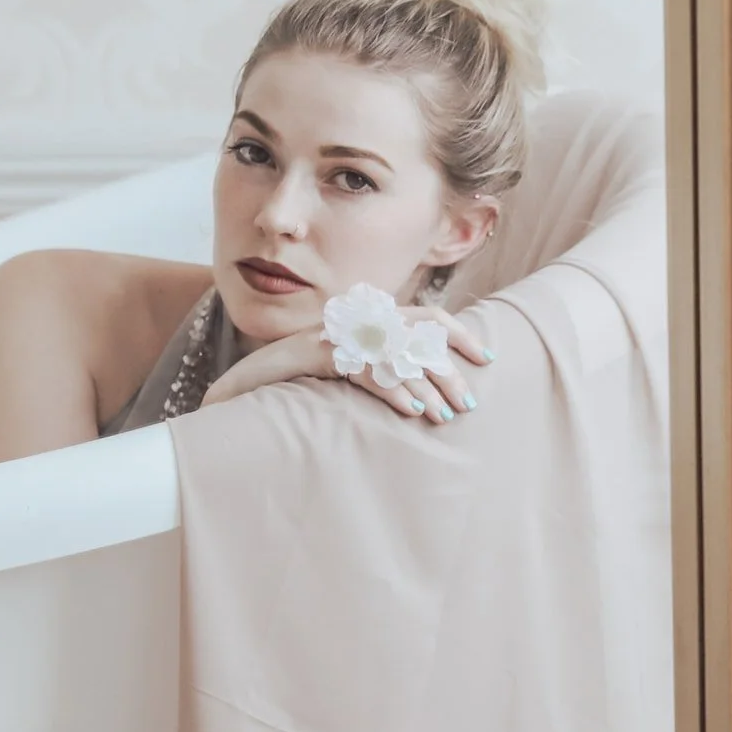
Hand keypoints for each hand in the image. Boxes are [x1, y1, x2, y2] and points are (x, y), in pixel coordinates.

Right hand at [201, 305, 493, 424]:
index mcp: (368, 319)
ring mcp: (335, 334)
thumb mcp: (352, 367)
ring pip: (394, 353)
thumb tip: (432, 384)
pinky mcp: (316, 354)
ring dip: (425, 385)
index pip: (426, 315)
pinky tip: (410, 409)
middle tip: (469, 403)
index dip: (459, 333)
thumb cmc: (302, 379)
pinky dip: (391, 389)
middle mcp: (355, 321)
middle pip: (416, 334)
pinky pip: (363, 369)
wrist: (244, 383)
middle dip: (447, 370)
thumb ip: (386, 365)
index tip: (487, 357)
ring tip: (444, 416)